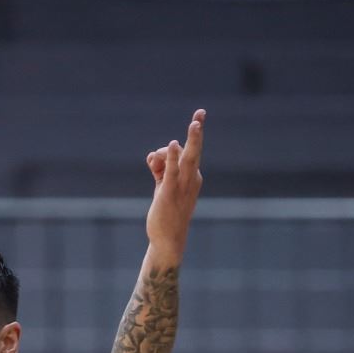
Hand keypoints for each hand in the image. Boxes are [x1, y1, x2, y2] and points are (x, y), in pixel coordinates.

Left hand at [144, 109, 205, 255]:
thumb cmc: (167, 214)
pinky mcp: (169, 192)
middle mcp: (191, 179)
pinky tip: (172, 144)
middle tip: (200, 112)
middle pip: (195, 150)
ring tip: (195, 123)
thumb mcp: (164, 187)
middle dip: (197, 131)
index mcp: (192, 177)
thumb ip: (160, 169)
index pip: (187, 153)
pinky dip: (171, 156)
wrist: (168, 239)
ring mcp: (182, 186)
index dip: (187, 138)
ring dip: (192, 139)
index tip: (198, 116)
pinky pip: (171, 170)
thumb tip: (152, 156)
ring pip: (188, 157)